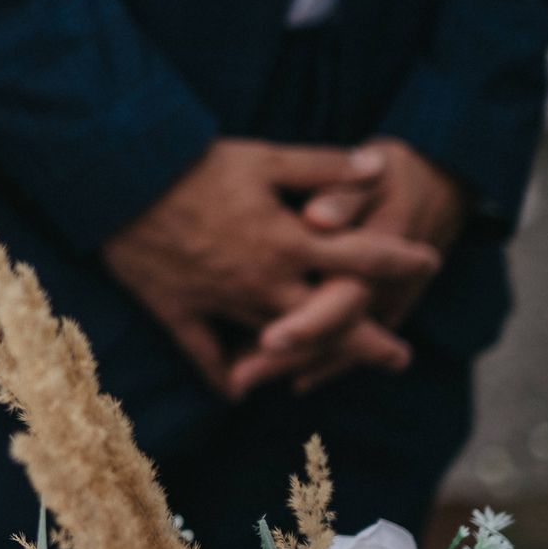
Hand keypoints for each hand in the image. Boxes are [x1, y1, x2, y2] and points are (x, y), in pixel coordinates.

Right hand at [102, 139, 441, 398]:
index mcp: (289, 241)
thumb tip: (380, 166)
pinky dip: (223, 376)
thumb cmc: (193, 165)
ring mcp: (221, 303)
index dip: (400, 260)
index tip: (429, 261)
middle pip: (329, 320)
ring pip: (275, 344)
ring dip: (308, 363)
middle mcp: (262, 282)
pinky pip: (205, 355)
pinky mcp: (179, 313)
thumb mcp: (264, 156)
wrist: (118, 184)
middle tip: (400, 357)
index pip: (361, 258)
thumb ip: (323, 166)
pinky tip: (239, 391)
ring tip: (328, 377)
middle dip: (368, 340)